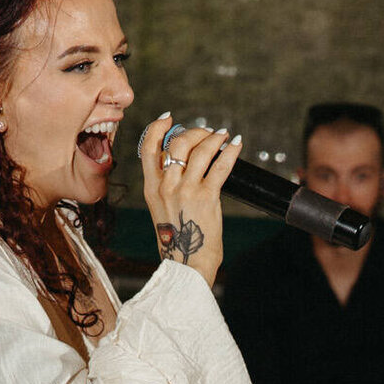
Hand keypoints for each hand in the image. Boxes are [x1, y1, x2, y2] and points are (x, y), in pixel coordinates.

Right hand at [139, 115, 240, 289]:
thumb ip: (166, 187)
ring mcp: (185, 190)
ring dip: (214, 138)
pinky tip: (236, 145)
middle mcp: (165, 186)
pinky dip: (230, 151)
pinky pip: (220, 166)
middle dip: (195, 132)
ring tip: (223, 136)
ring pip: (199, 149)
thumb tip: (181, 165)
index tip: (168, 117)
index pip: (147, 147)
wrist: (187, 266)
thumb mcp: (162, 211)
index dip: (158, 127)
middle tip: (207, 133)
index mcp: (151, 188)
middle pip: (177, 142)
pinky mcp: (206, 197)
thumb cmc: (179, 241)